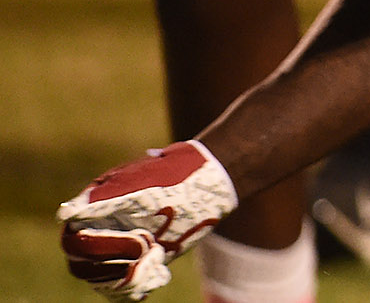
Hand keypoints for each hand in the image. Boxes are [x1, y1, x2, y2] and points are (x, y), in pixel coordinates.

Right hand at [57, 141, 237, 299]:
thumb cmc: (173, 178)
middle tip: (151, 247)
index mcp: (92, 209)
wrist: (205, 183)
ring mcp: (116, 249)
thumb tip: (65, 213)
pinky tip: (158, 274)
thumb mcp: (142, 187)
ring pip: (102, 282)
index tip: (140, 239)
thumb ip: (104, 201)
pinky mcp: (134, 263)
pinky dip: (136, 288)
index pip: (75, 243)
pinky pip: (121, 289)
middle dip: (115, 266)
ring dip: (129, 278)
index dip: (100, 249)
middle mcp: (99, 231)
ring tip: (158, 255)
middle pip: (83, 268)